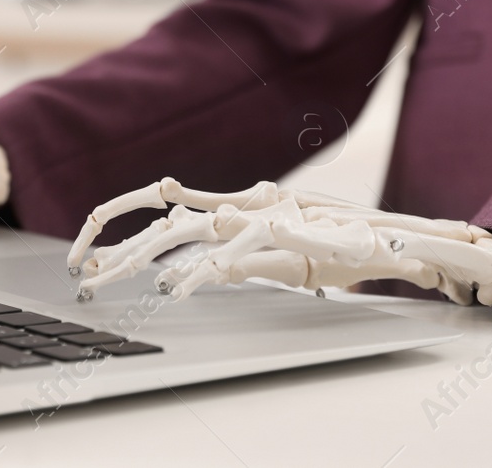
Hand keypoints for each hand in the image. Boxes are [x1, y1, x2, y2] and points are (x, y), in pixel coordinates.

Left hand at [67, 178, 491, 321]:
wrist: (408, 237)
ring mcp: (265, 215)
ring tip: (110, 284)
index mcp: (239, 201)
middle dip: (117, 245)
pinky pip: (231, 253)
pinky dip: (199, 271)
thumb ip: (237, 247)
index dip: (118, 218)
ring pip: (186, 231)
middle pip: (163, 217)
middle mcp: (246, 201)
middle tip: (83, 275)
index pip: (163, 199)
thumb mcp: (278, 248)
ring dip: (143, 259)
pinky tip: (175, 291)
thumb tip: (193, 262)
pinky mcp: (286, 237)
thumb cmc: (346, 247)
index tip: (86, 250)